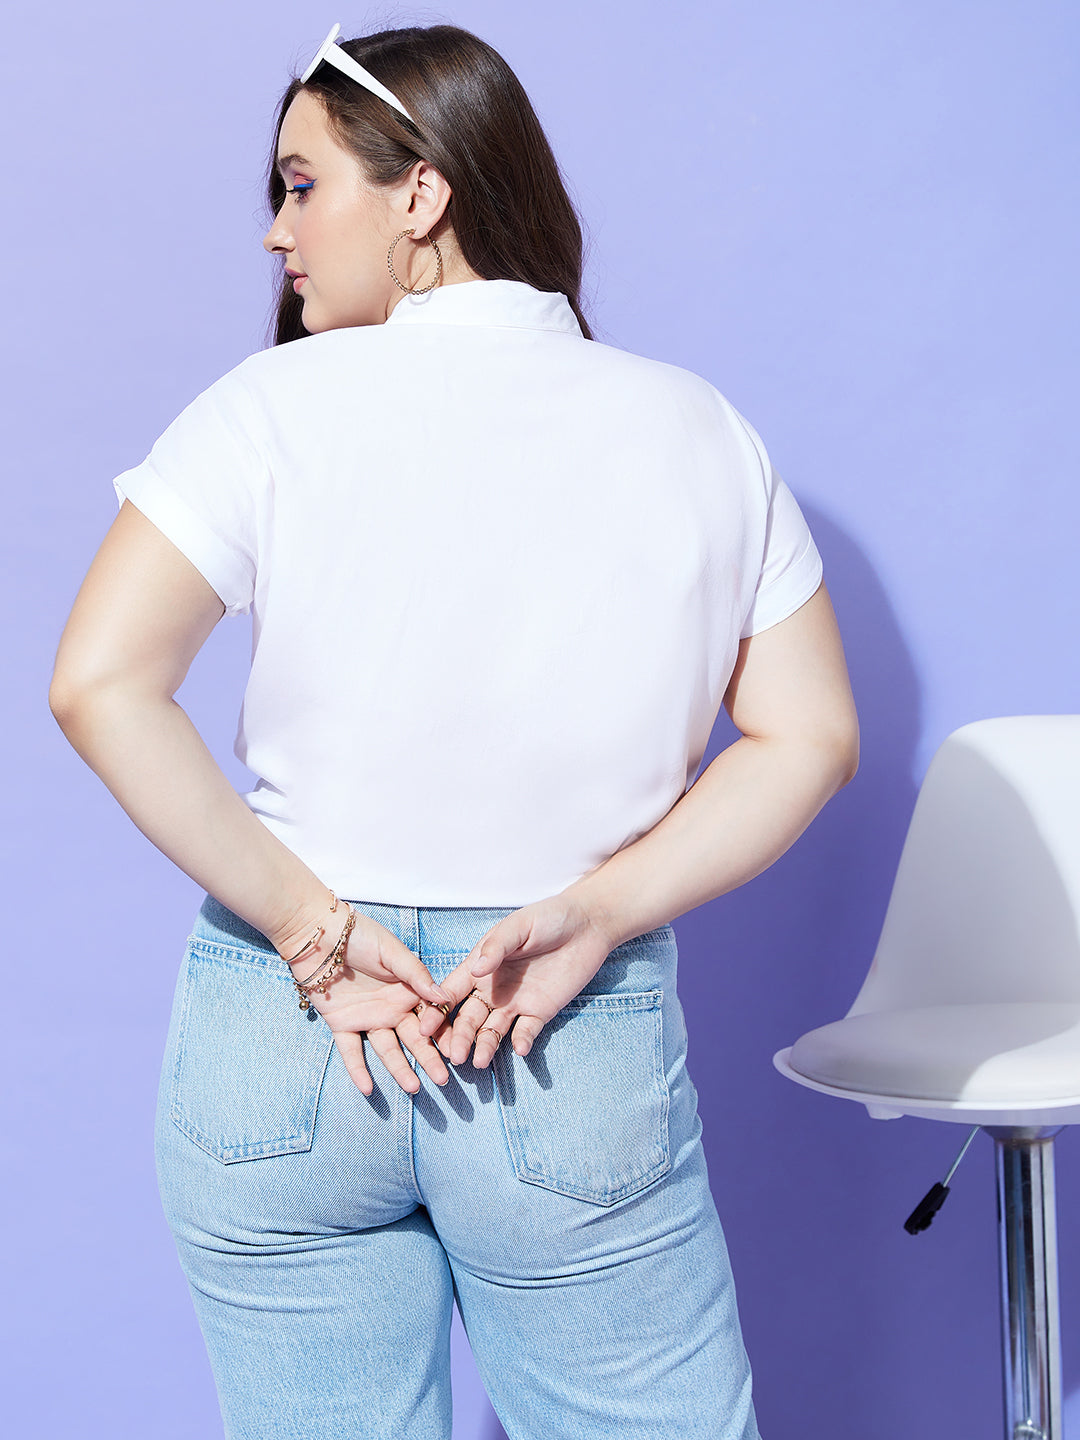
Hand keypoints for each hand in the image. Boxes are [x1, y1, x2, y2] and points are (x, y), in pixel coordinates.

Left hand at [293, 908, 450, 1096]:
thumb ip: (415, 974)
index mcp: (407, 990)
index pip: (431, 1016)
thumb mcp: (391, 951)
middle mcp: (391, 1008)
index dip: (444, 1033)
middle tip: (444, 1079)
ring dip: (399, 1069)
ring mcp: (367, 1018)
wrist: (319, 934)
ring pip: (386, 1049)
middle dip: (429, 1058)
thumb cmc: (359, 934)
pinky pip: (351, 1051)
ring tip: (414, 1089)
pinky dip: (358, 1070)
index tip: (458, 1051)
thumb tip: (443, 996)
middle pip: (413, 1038)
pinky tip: (368, 1090)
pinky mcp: (341, 1024)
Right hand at [415, 892, 617, 1068]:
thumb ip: (497, 947)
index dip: (437, 1010)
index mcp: (480, 966)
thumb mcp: (519, 926)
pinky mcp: (540, 1011)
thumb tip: (476, 969)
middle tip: (454, 1056)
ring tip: (479, 1062)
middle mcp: (493, 989)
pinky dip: (522, 1041)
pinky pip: (527, 1031)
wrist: (588, 925)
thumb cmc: (548, 917)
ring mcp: (516, 1002)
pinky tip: (519, 1048)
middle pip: (469, 1018)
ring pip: (492, 1030)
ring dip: (484, 1045)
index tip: (423, 1028)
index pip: (451, 992)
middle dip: (459, 1037)